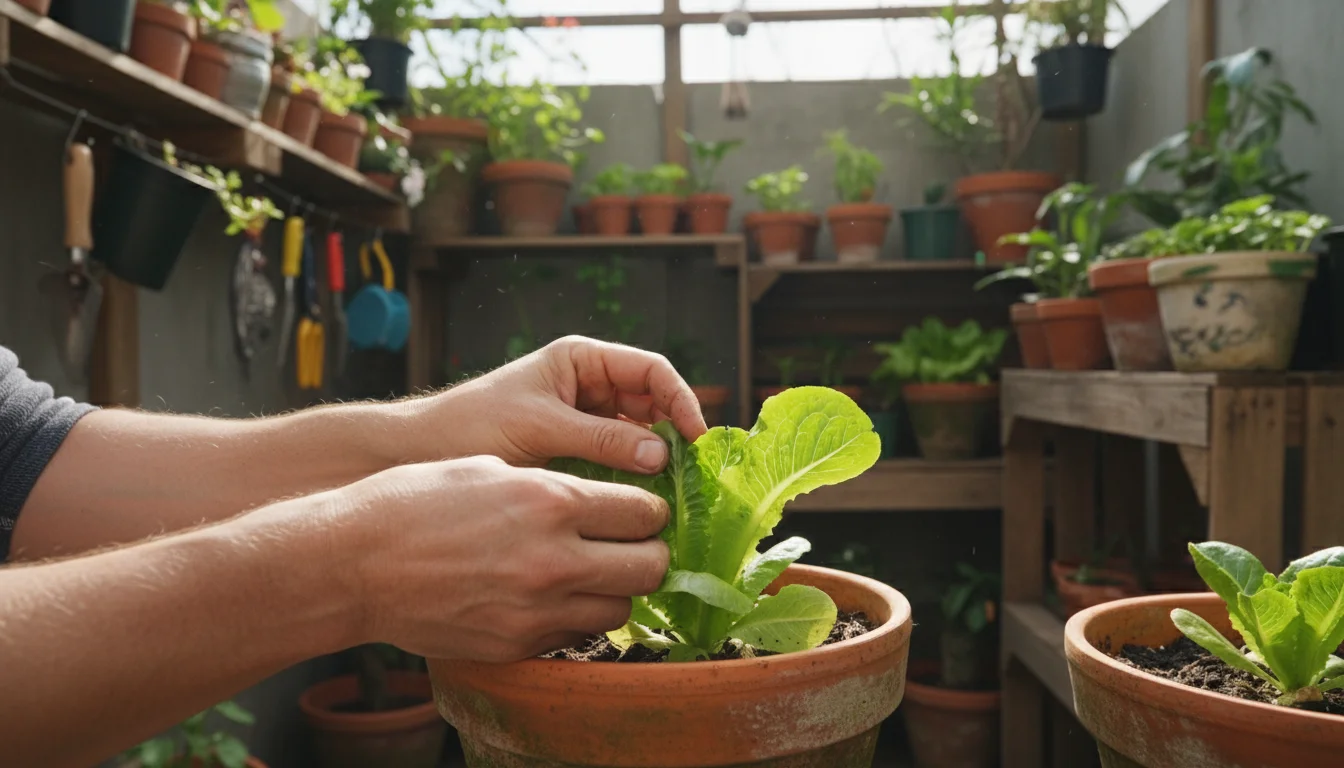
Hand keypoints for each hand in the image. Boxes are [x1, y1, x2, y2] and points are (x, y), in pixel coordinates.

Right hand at [333, 455, 669, 661]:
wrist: (354, 564)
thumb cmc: (414, 502)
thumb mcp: (491, 468)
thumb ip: (555, 486)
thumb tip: (600, 498)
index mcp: (551, 502)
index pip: (643, 513)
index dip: (649, 511)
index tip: (641, 512)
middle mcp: (554, 559)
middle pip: (648, 567)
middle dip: (647, 553)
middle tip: (632, 545)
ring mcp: (536, 609)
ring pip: (619, 609)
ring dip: (614, 590)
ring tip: (591, 573)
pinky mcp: (516, 643)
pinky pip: (575, 635)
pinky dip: (575, 617)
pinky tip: (552, 596)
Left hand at [431, 336, 707, 474]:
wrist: (422, 454)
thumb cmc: (472, 424)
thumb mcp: (540, 428)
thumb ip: (600, 439)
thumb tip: (660, 454)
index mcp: (582, 361)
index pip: (651, 370)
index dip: (680, 399)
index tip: (695, 437)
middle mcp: (589, 387)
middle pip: (653, 404)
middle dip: (673, 434)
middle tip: (692, 473)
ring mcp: (584, 422)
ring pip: (640, 438)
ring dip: (657, 462)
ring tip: (672, 493)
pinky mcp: (576, 456)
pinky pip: (618, 464)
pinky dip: (634, 481)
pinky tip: (642, 505)